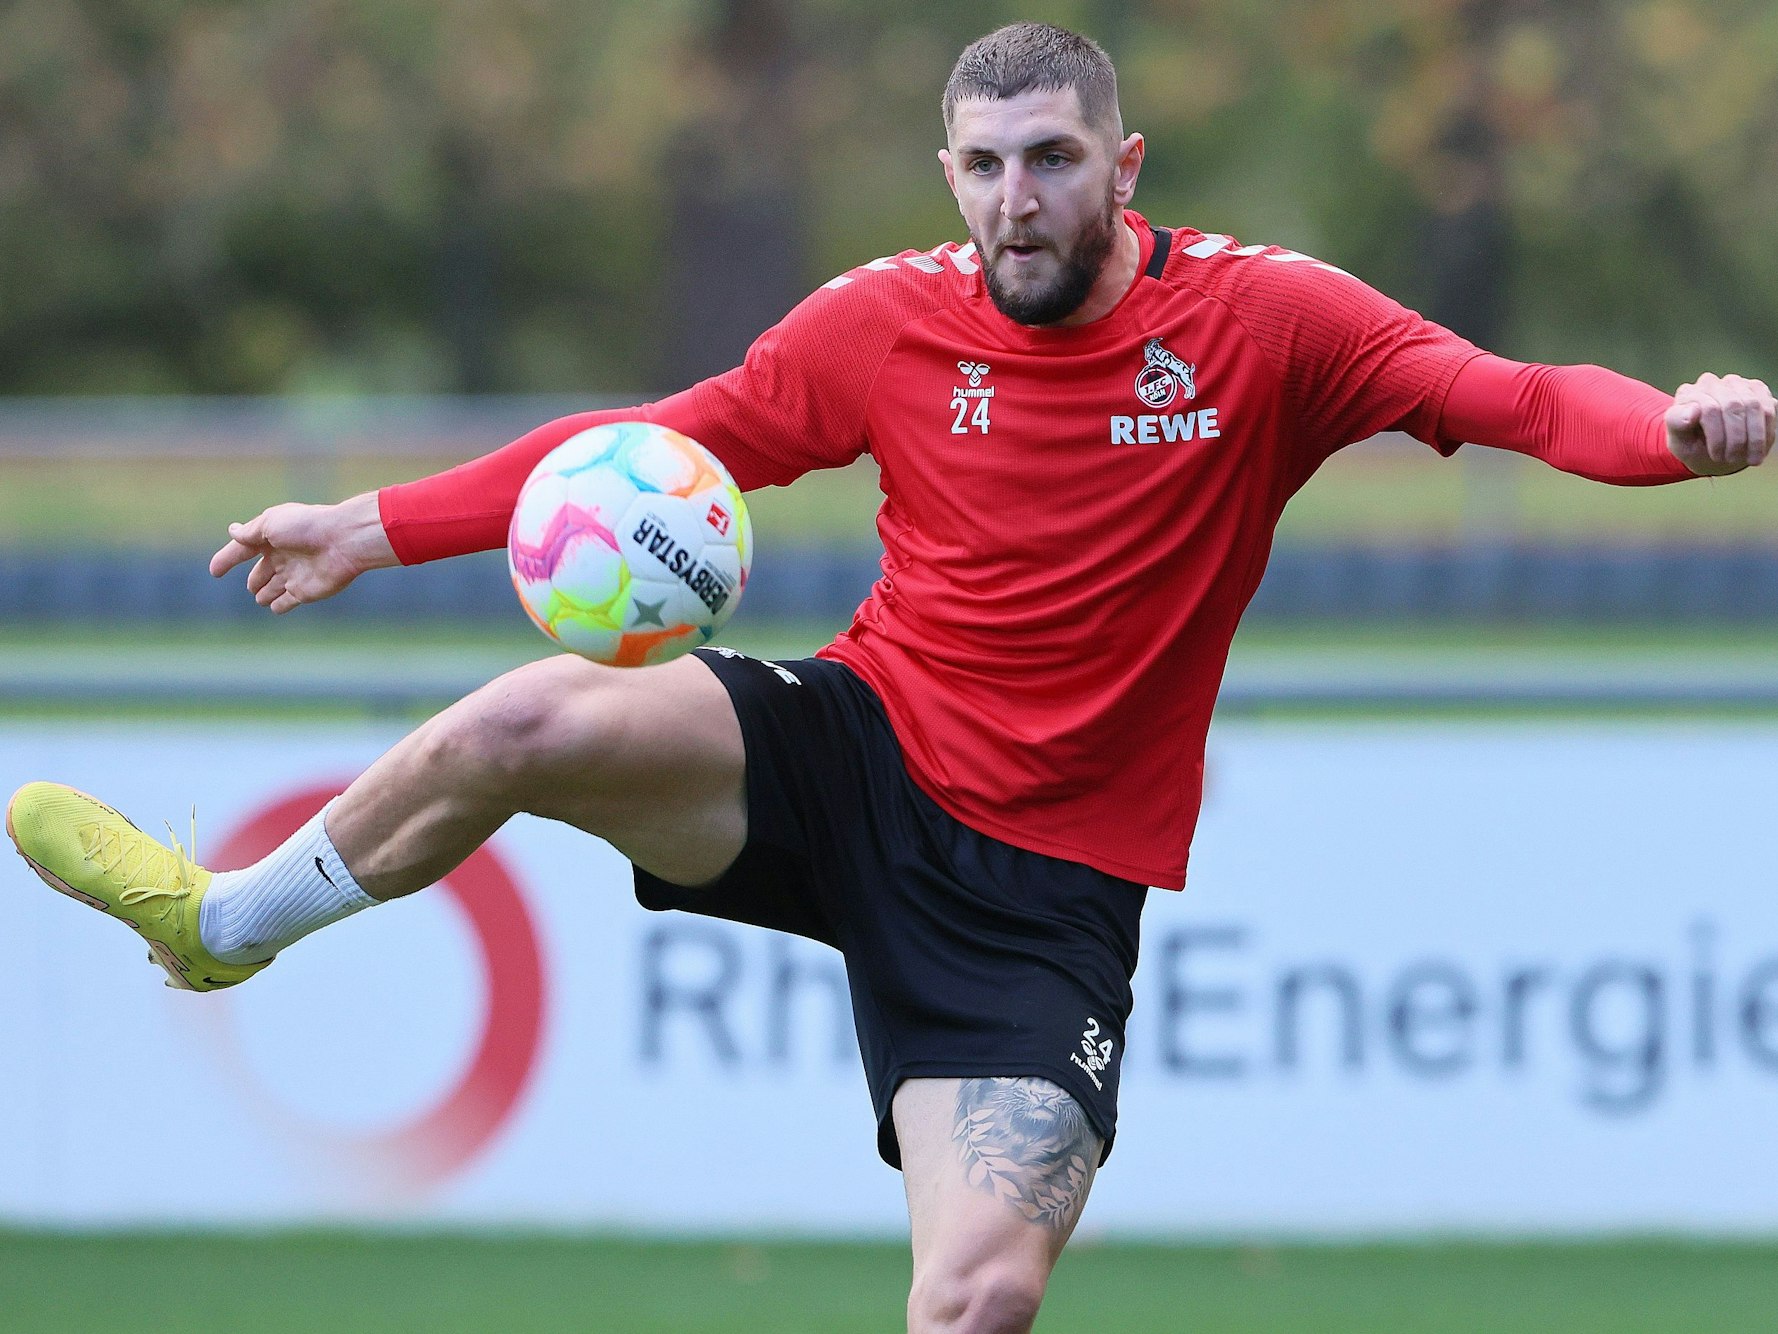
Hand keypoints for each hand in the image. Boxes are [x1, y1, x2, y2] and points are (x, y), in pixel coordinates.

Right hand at [209, 492, 398, 612]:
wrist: (342, 543)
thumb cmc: (305, 528)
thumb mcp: (270, 524)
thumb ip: (250, 532)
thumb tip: (232, 530)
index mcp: (272, 536)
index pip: (243, 549)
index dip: (227, 559)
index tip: (214, 571)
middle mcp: (283, 556)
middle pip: (262, 571)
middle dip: (256, 579)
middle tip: (251, 586)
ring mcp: (294, 575)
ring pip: (273, 588)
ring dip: (265, 593)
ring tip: (259, 597)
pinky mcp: (305, 592)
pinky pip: (287, 602)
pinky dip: (278, 605)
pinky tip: (274, 607)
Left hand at [1665, 373, 1775, 475]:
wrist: (1708, 449)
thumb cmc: (1691, 444)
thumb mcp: (1678, 441)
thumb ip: (1676, 423)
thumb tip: (1693, 411)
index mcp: (1689, 394)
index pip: (1709, 409)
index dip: (1717, 437)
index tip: (1717, 456)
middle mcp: (1712, 383)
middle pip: (1733, 406)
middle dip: (1736, 438)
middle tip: (1733, 459)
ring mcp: (1735, 384)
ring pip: (1754, 406)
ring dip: (1755, 437)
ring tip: (1749, 458)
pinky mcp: (1757, 390)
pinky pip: (1769, 408)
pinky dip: (1766, 432)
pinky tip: (1759, 449)